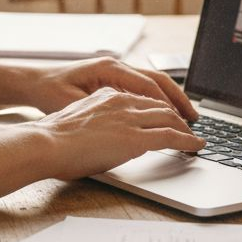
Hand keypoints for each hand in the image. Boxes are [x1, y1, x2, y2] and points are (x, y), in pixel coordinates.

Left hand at [24, 56, 196, 120]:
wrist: (32, 82)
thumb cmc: (48, 93)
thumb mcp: (73, 104)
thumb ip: (101, 111)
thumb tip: (128, 123)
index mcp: (109, 68)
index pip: (149, 86)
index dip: (169, 106)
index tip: (183, 123)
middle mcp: (116, 65)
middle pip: (158, 80)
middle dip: (179, 100)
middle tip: (195, 120)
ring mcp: (115, 70)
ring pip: (153, 82)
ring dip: (171, 99)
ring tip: (186, 118)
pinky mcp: (113, 79)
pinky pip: (142, 88)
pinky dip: (157, 100)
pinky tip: (164, 116)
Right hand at [30, 87, 204, 179]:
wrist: (45, 143)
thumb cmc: (52, 139)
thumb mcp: (78, 120)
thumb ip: (96, 122)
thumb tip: (102, 136)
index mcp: (107, 95)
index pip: (142, 97)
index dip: (159, 107)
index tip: (166, 116)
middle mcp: (121, 101)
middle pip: (161, 105)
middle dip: (178, 115)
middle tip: (189, 126)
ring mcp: (129, 118)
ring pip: (170, 118)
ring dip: (186, 129)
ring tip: (194, 138)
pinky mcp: (135, 138)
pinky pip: (171, 136)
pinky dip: (188, 141)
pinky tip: (196, 147)